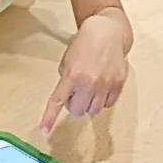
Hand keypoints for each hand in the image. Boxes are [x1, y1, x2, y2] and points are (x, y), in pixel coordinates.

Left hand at [40, 12, 129, 132]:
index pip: (58, 101)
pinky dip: (102, 100)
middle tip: (76, 92)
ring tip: (89, 88)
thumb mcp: (67, 61)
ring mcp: (105, 84)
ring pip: (93, 111)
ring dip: (88, 103)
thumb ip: (65, 82)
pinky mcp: (118, 84)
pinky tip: (101, 86)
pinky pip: (108, 104)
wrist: (106, 33)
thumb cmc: (85, 45)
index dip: (50, 117)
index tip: (45, 130)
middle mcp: (89, 82)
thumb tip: (69, 100)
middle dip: (74, 105)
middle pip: (77, 111)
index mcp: (72, 75)